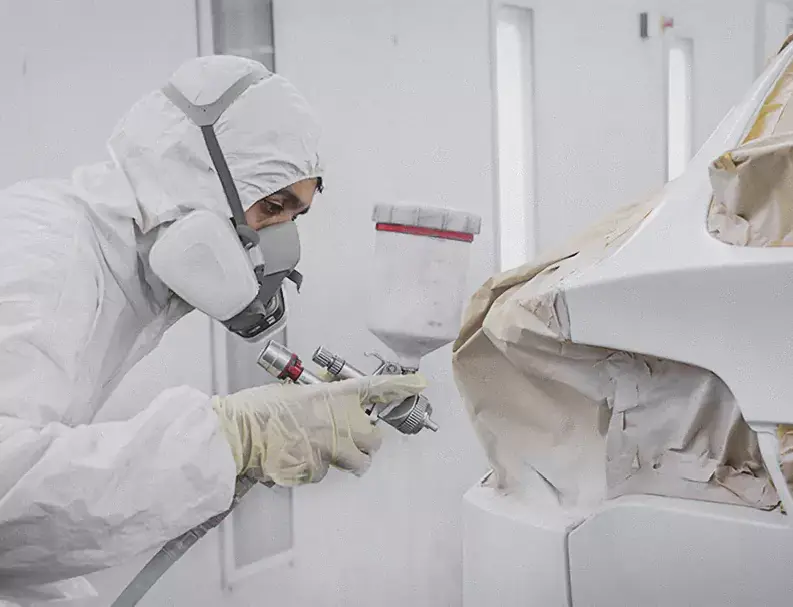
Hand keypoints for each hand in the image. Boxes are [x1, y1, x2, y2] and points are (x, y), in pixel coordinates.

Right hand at [212, 374, 426, 485]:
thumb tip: (329, 408)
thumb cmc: (258, 410)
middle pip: (374, 439)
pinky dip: (314, 470)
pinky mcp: (318, 469)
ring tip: (321, 451)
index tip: (418, 384)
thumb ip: (319, 400)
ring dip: (345, 460)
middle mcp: (338, 420)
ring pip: (356, 462)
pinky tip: (296, 459)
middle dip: (364, 443)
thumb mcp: (293, 392)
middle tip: (347, 439)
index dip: (400, 386)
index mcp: (332, 396)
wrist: (238, 432)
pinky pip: (325, 474)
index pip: (376, 388)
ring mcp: (330, 447)